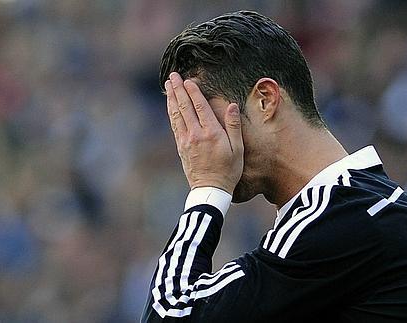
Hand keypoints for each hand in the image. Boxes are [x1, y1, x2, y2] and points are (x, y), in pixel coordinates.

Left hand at [165, 72, 243, 194]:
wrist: (210, 189)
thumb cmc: (228, 170)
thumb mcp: (238, 149)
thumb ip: (234, 126)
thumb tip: (232, 106)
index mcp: (211, 133)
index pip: (200, 107)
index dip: (193, 92)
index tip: (188, 80)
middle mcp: (195, 134)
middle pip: (184, 107)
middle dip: (178, 90)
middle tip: (173, 75)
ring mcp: (185, 141)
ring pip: (176, 114)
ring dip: (172, 98)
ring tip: (168, 85)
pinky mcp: (181, 147)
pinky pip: (174, 125)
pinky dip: (171, 112)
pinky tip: (171, 105)